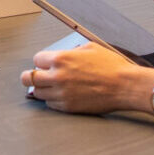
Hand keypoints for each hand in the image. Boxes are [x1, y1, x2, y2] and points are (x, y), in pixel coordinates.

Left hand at [21, 41, 153, 115]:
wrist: (125, 85)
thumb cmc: (112, 66)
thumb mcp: (90, 47)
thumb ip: (71, 51)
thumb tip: (63, 55)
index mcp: (61, 59)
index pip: (36, 60)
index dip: (41, 61)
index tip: (45, 64)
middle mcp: (58, 76)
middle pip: (28, 78)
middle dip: (31, 76)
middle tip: (35, 76)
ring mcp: (61, 93)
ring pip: (37, 93)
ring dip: (42, 89)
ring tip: (51, 86)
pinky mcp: (68, 107)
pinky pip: (50, 104)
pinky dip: (53, 99)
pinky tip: (61, 94)